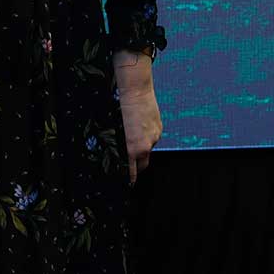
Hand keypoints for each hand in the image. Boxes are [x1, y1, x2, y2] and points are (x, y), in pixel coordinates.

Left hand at [113, 53, 160, 184]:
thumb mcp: (113, 130)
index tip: (128, 183)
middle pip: (143, 165)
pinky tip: (139, 124)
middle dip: (137, 167)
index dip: (130, 179)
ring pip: (147, 149)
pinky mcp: (159, 128)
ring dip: (141, 147)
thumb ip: (118, 146)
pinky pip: (152, 137)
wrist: (135, 90)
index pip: (132, 173)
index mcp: (131, 149)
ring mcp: (154, 137)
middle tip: (130, 163)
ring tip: (132, 133)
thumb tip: (118, 156)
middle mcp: (145, 146)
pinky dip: (146, 135)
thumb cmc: (119, 108)